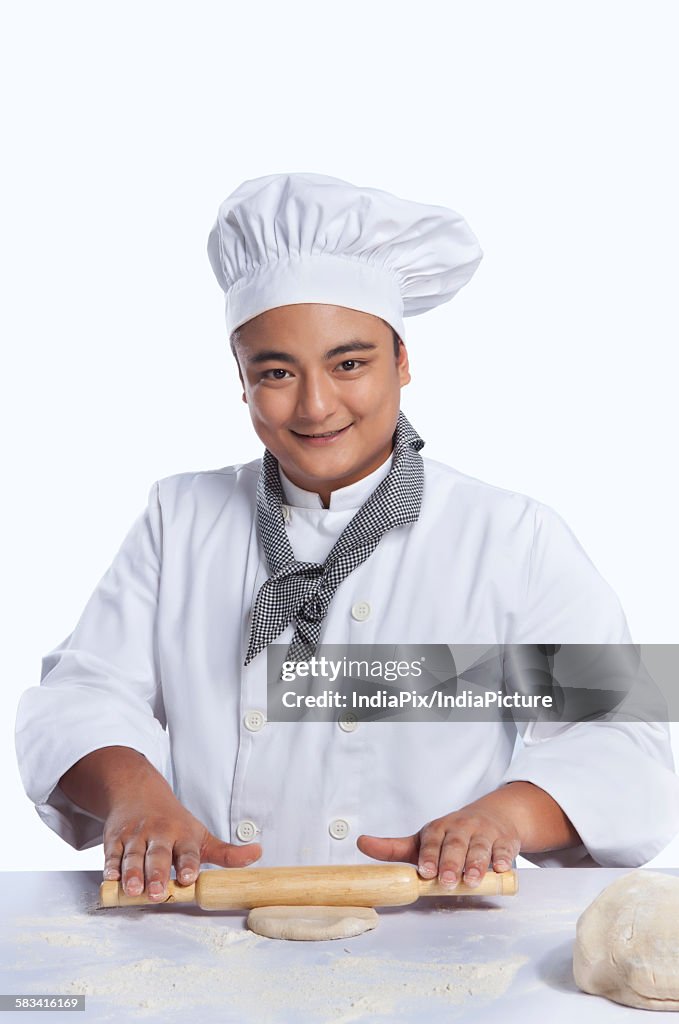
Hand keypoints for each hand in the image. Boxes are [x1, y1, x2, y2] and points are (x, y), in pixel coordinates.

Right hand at [102, 771, 260, 900]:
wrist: (138, 792)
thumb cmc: (174, 822)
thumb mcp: (201, 835)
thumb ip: (226, 852)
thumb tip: (258, 855)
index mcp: (183, 834)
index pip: (188, 851)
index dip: (188, 864)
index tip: (189, 878)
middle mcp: (159, 834)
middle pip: (158, 856)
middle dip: (157, 874)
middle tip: (157, 892)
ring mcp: (136, 836)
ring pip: (133, 856)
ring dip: (132, 873)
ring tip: (133, 890)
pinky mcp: (115, 838)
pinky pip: (112, 853)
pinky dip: (111, 866)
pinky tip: (110, 878)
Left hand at [357, 801, 519, 889]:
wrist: (493, 817)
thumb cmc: (452, 835)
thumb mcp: (423, 839)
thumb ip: (394, 847)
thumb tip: (360, 843)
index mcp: (439, 828)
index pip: (431, 840)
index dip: (428, 856)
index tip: (425, 872)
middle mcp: (461, 828)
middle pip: (455, 844)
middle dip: (451, 862)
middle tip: (447, 881)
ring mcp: (484, 833)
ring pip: (480, 847)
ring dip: (476, 864)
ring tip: (473, 880)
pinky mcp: (505, 841)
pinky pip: (504, 849)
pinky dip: (503, 859)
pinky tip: (501, 869)